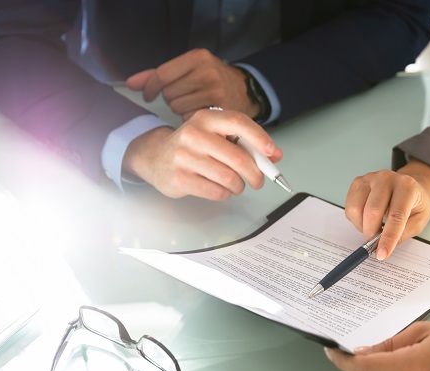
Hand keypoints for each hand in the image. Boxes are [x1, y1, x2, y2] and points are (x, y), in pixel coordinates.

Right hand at [123, 108, 282, 199]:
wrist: (155, 156)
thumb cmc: (193, 147)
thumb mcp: (216, 136)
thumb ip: (245, 143)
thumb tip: (275, 156)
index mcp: (206, 118)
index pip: (238, 122)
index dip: (260, 138)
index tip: (271, 152)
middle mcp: (194, 134)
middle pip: (238, 158)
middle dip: (255, 174)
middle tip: (259, 180)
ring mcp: (185, 157)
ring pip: (229, 178)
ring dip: (239, 186)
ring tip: (237, 184)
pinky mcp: (180, 178)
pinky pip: (217, 192)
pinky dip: (225, 194)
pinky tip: (221, 189)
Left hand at [126, 49, 257, 120]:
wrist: (244, 91)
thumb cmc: (209, 79)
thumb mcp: (187, 68)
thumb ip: (157, 75)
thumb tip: (130, 84)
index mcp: (197, 57)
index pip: (162, 74)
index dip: (150, 87)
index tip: (148, 95)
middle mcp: (208, 72)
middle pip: (169, 93)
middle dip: (170, 98)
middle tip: (182, 97)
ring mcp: (216, 91)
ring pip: (177, 107)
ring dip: (179, 109)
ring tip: (192, 104)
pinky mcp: (220, 109)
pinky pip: (190, 118)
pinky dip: (190, 118)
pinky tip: (199, 113)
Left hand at [325, 322, 429, 370]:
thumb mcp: (423, 330)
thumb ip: (390, 343)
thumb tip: (363, 352)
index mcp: (413, 365)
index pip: (366, 367)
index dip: (344, 361)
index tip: (332, 352)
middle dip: (356, 365)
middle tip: (347, 350)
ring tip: (391, 354)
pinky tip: (407, 367)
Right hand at [345, 160, 429, 259]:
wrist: (411, 185)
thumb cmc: (415, 204)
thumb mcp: (418, 222)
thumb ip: (401, 235)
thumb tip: (381, 247)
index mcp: (407, 187)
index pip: (396, 216)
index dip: (388, 238)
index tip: (382, 254)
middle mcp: (387, 178)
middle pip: (372, 211)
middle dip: (371, 233)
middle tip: (375, 242)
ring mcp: (370, 178)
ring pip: (356, 210)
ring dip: (362, 226)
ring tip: (373, 227)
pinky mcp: (358, 182)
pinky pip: (349, 207)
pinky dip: (356, 220)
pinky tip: (366, 219)